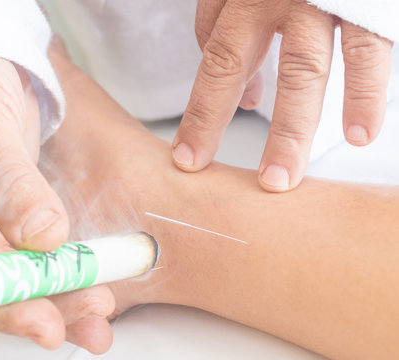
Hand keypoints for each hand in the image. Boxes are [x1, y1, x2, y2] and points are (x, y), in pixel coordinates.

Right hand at [0, 57, 114, 352]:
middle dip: (46, 305)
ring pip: (23, 272)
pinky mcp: (15, 211)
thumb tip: (43, 238)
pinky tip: (94, 279)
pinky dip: (67, 265)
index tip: (46, 322)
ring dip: (63, 294)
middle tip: (92, 317)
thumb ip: (7, 183)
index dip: (4, 303)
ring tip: (102, 312)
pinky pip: (40, 249)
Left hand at [172, 0, 392, 191]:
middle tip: (239, 183)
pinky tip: (361, 133)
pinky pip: (371, 50)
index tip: (189, 159)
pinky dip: (366, 94)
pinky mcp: (369, 2)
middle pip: (244, 67)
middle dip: (222, 127)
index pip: (213, 64)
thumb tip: (244, 98)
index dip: (199, 116)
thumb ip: (232, 32)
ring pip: (305, 68)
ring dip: (296, 129)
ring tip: (286, 177)